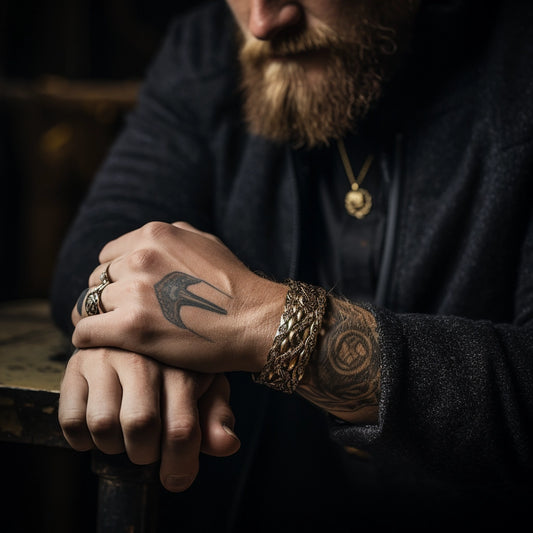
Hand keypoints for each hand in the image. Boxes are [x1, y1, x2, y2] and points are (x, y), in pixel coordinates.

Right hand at [58, 347, 239, 491]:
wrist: (139, 329)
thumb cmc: (177, 366)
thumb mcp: (206, 387)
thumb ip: (216, 416)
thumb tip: (227, 445)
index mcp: (179, 367)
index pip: (181, 428)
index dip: (179, 464)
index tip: (176, 478)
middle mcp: (141, 359)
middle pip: (140, 426)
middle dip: (144, 453)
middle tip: (147, 449)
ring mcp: (106, 360)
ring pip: (102, 424)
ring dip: (113, 445)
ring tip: (124, 434)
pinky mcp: (75, 366)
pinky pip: (72, 419)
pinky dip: (83, 438)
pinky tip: (100, 428)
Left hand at [71, 221, 285, 372]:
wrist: (255, 320)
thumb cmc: (236, 285)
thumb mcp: (206, 242)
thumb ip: (174, 235)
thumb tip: (147, 240)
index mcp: (155, 234)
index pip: (107, 255)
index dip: (114, 277)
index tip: (123, 295)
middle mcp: (141, 257)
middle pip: (97, 279)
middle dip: (107, 298)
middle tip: (121, 318)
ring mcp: (135, 291)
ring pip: (88, 305)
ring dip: (99, 320)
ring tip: (113, 335)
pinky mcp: (132, 327)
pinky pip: (85, 331)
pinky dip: (88, 339)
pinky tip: (103, 346)